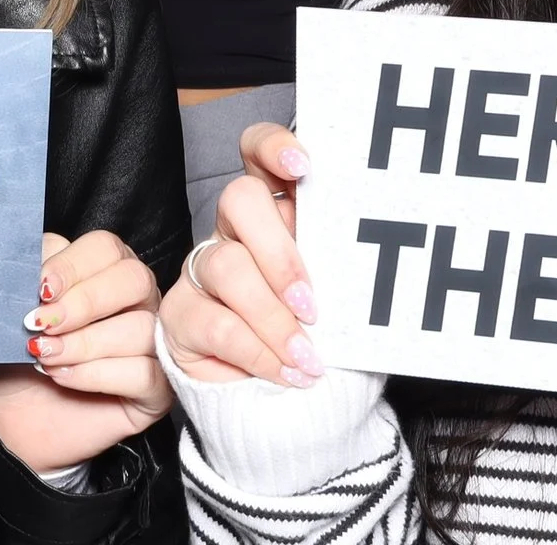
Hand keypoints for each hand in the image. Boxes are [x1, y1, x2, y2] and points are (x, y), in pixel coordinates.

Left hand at [0, 229, 170, 473]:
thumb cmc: (18, 353)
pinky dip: (97, 374)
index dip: (72, 265)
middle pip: (134, 280)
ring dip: (84, 343)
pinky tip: (62, 377)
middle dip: (84, 301)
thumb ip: (29, 275)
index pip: (106, 248)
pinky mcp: (155, 391)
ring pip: (140, 329)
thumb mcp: (15, 306)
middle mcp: (137, 302)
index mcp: (105, 269)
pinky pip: (144, 373)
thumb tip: (38, 265)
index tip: (39, 289)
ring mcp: (152, 345)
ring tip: (44, 356)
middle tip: (42, 323)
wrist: (12, 415)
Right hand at [159, 123, 323, 387]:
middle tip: (311, 303)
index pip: (260, 153)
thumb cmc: (325, 344)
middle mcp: (236, 232)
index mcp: (280, 212)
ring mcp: (204, 269)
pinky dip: (258, 352)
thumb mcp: (346, 302)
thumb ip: (346, 271)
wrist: (291, 409)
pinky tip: (287, 372)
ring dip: (272, 315)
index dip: (274, 147)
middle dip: (278, 251)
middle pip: (239, 200)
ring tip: (306, 355)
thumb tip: (375, 256)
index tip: (303, 167)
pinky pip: (215, 323)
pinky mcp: (181, 314)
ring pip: (227, 265)